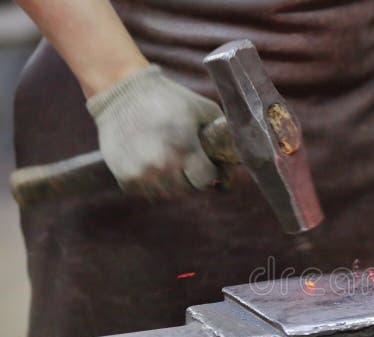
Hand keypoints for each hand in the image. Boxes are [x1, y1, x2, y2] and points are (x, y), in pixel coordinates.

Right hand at [87, 65, 223, 197]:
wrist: (122, 91)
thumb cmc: (169, 98)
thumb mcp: (203, 110)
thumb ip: (223, 133)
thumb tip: (238, 156)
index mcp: (185, 148)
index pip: (207, 180)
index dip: (211, 172)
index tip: (208, 164)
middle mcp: (163, 165)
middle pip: (188, 190)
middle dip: (193, 178)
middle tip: (189, 162)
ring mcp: (142, 173)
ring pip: (168, 194)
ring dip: (172, 183)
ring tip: (171, 162)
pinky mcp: (125, 177)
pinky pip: (146, 192)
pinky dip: (152, 183)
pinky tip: (152, 164)